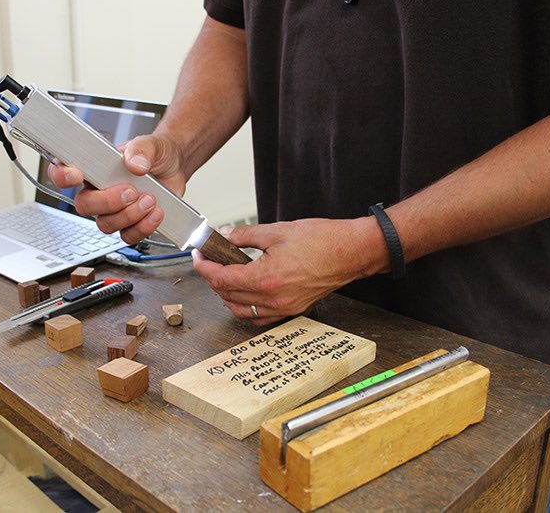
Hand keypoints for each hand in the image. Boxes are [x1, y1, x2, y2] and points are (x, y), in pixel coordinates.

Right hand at [46, 134, 186, 243]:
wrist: (174, 167)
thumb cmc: (155, 153)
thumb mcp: (151, 144)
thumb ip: (141, 149)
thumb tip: (135, 164)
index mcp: (94, 168)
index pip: (63, 172)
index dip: (61, 176)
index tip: (76, 175)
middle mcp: (99, 191)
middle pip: (84, 206)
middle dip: (108, 202)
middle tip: (131, 191)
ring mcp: (113, 210)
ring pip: (105, 225)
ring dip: (129, 215)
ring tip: (150, 199)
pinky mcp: (130, 224)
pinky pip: (127, 236)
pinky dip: (143, 227)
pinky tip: (156, 212)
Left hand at [192, 218, 389, 324]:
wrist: (352, 252)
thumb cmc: (323, 240)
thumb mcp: (278, 231)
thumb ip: (246, 236)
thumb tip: (226, 236)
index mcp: (266, 278)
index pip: (222, 279)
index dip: (204, 268)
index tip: (198, 257)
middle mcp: (273, 298)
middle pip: (228, 296)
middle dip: (213, 279)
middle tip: (210, 261)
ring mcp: (283, 307)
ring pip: (241, 311)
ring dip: (227, 296)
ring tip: (225, 276)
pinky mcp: (293, 309)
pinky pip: (260, 317)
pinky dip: (246, 308)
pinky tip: (245, 293)